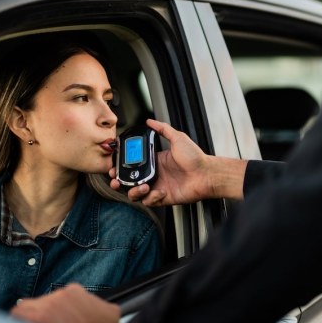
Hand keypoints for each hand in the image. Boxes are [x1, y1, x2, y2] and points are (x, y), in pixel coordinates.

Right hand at [110, 119, 245, 205]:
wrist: (207, 174)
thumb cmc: (196, 157)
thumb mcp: (178, 138)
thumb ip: (163, 129)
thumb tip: (150, 121)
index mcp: (155, 161)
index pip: (133, 164)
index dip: (122, 166)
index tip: (115, 165)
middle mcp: (154, 174)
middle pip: (130, 181)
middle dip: (120, 181)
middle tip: (116, 179)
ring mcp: (157, 186)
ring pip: (136, 193)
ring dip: (134, 191)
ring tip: (143, 186)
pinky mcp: (163, 198)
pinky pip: (150, 201)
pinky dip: (151, 197)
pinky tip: (159, 191)